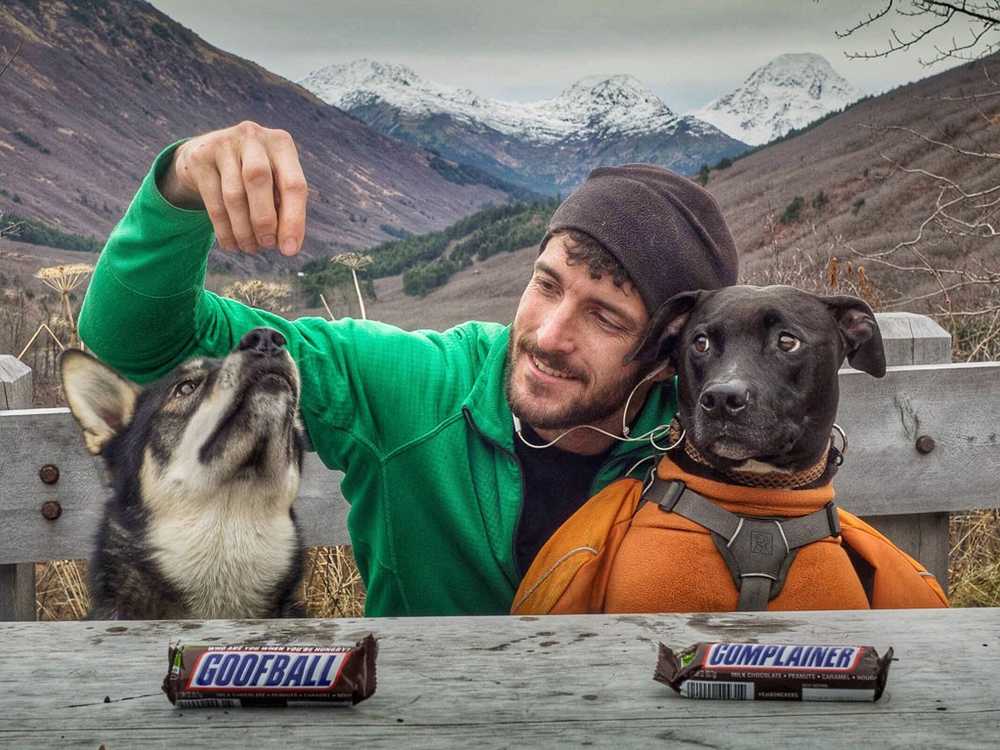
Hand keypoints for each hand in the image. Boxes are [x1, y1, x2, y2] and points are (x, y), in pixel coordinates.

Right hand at [159, 121, 306, 255]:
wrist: (210, 153)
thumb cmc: (255, 176)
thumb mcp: (276, 182)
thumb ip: (285, 208)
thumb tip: (288, 245)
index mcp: (281, 143)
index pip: (293, 184)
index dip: (293, 220)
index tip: (289, 251)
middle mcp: (253, 137)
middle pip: (259, 180)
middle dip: (264, 220)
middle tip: (267, 246)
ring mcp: (223, 144)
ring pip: (234, 195)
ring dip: (243, 229)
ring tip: (250, 248)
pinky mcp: (200, 158)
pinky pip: (213, 202)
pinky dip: (224, 230)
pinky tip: (231, 244)